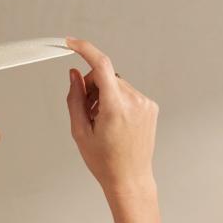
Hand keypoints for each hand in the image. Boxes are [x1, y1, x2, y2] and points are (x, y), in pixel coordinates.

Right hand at [65, 37, 158, 195]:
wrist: (129, 179)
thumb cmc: (104, 162)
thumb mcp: (80, 132)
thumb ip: (75, 99)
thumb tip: (74, 75)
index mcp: (115, 108)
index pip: (101, 65)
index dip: (84, 49)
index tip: (71, 43)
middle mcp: (134, 101)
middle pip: (105, 76)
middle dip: (92, 88)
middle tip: (88, 114)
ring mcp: (145, 103)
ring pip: (116, 85)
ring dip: (105, 97)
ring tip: (102, 123)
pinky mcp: (151, 106)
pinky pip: (128, 93)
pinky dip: (117, 102)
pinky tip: (115, 124)